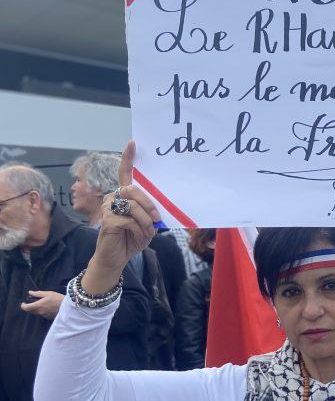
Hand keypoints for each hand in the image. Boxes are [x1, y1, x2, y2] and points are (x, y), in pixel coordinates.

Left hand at [20, 290, 63, 319]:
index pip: (25, 308)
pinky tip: (49, 307)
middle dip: (30, 306)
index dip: (23, 305)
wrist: (68, 306)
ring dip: (37, 308)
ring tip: (44, 303)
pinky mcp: (49, 318)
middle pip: (30, 311)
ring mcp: (44, 316)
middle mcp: (40, 312)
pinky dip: (43, 311)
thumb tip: (29, 293)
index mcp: (38, 306)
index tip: (24, 302)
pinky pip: (42, 314)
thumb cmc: (58, 298)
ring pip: (37, 313)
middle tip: (34, 301)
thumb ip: (37, 293)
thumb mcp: (48, 293)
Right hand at [83, 141, 160, 293]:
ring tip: (147, 231)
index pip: (125, 173)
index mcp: (125, 196)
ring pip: (132, 206)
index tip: (133, 143)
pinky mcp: (107, 221)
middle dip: (149, 204)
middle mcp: (114, 198)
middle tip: (157, 218)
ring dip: (145, 220)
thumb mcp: (148, 223)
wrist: (118, 258)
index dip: (128, 158)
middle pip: (133, 189)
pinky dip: (138, 228)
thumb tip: (161, 207)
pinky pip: (129, 220)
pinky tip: (137, 235)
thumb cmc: (133, 238)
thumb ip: (152, 212)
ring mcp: (108, 208)